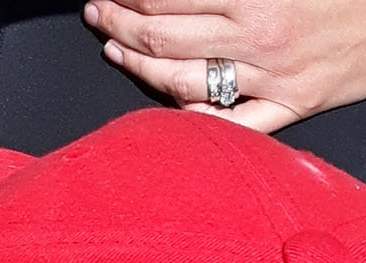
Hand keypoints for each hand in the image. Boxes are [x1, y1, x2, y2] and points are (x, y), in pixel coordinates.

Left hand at [85, 0, 365, 132]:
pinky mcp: (290, 105)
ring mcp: (272, 77)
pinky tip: (164, 103)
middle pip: (160, 38)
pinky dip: (189, 116)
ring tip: (116, 51)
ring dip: (135, 66)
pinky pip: (227, 121)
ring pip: (178, 81)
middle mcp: (259, 38)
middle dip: (117, 25)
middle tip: (99, 15)